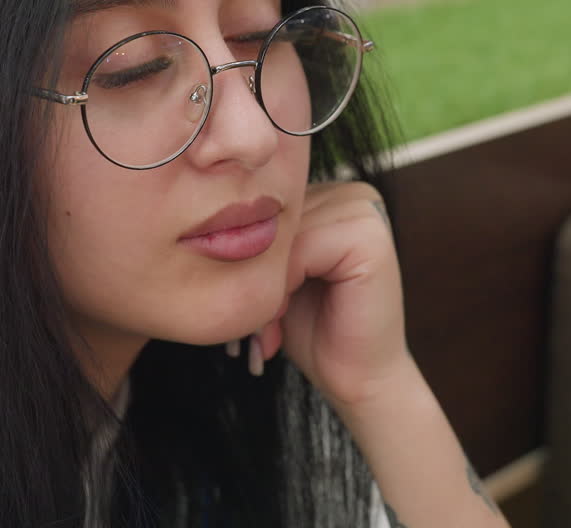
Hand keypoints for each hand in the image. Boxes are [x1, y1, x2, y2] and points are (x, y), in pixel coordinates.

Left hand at [254, 181, 409, 408]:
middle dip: (255, 266)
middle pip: (274, 213)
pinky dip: (285, 283)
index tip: (241, 297)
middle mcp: (351, 193)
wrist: (354, 378)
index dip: (245, 248)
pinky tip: (289, 312)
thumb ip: (256, 236)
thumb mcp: (272, 273)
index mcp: (329, 194)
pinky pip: (304, 246)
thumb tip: (198, 216)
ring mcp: (366, 210)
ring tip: (273, 319)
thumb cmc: (308, 328)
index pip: (265, 201)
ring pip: (285, 231)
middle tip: (257, 318)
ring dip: (269, 279)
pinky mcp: (372, 238)